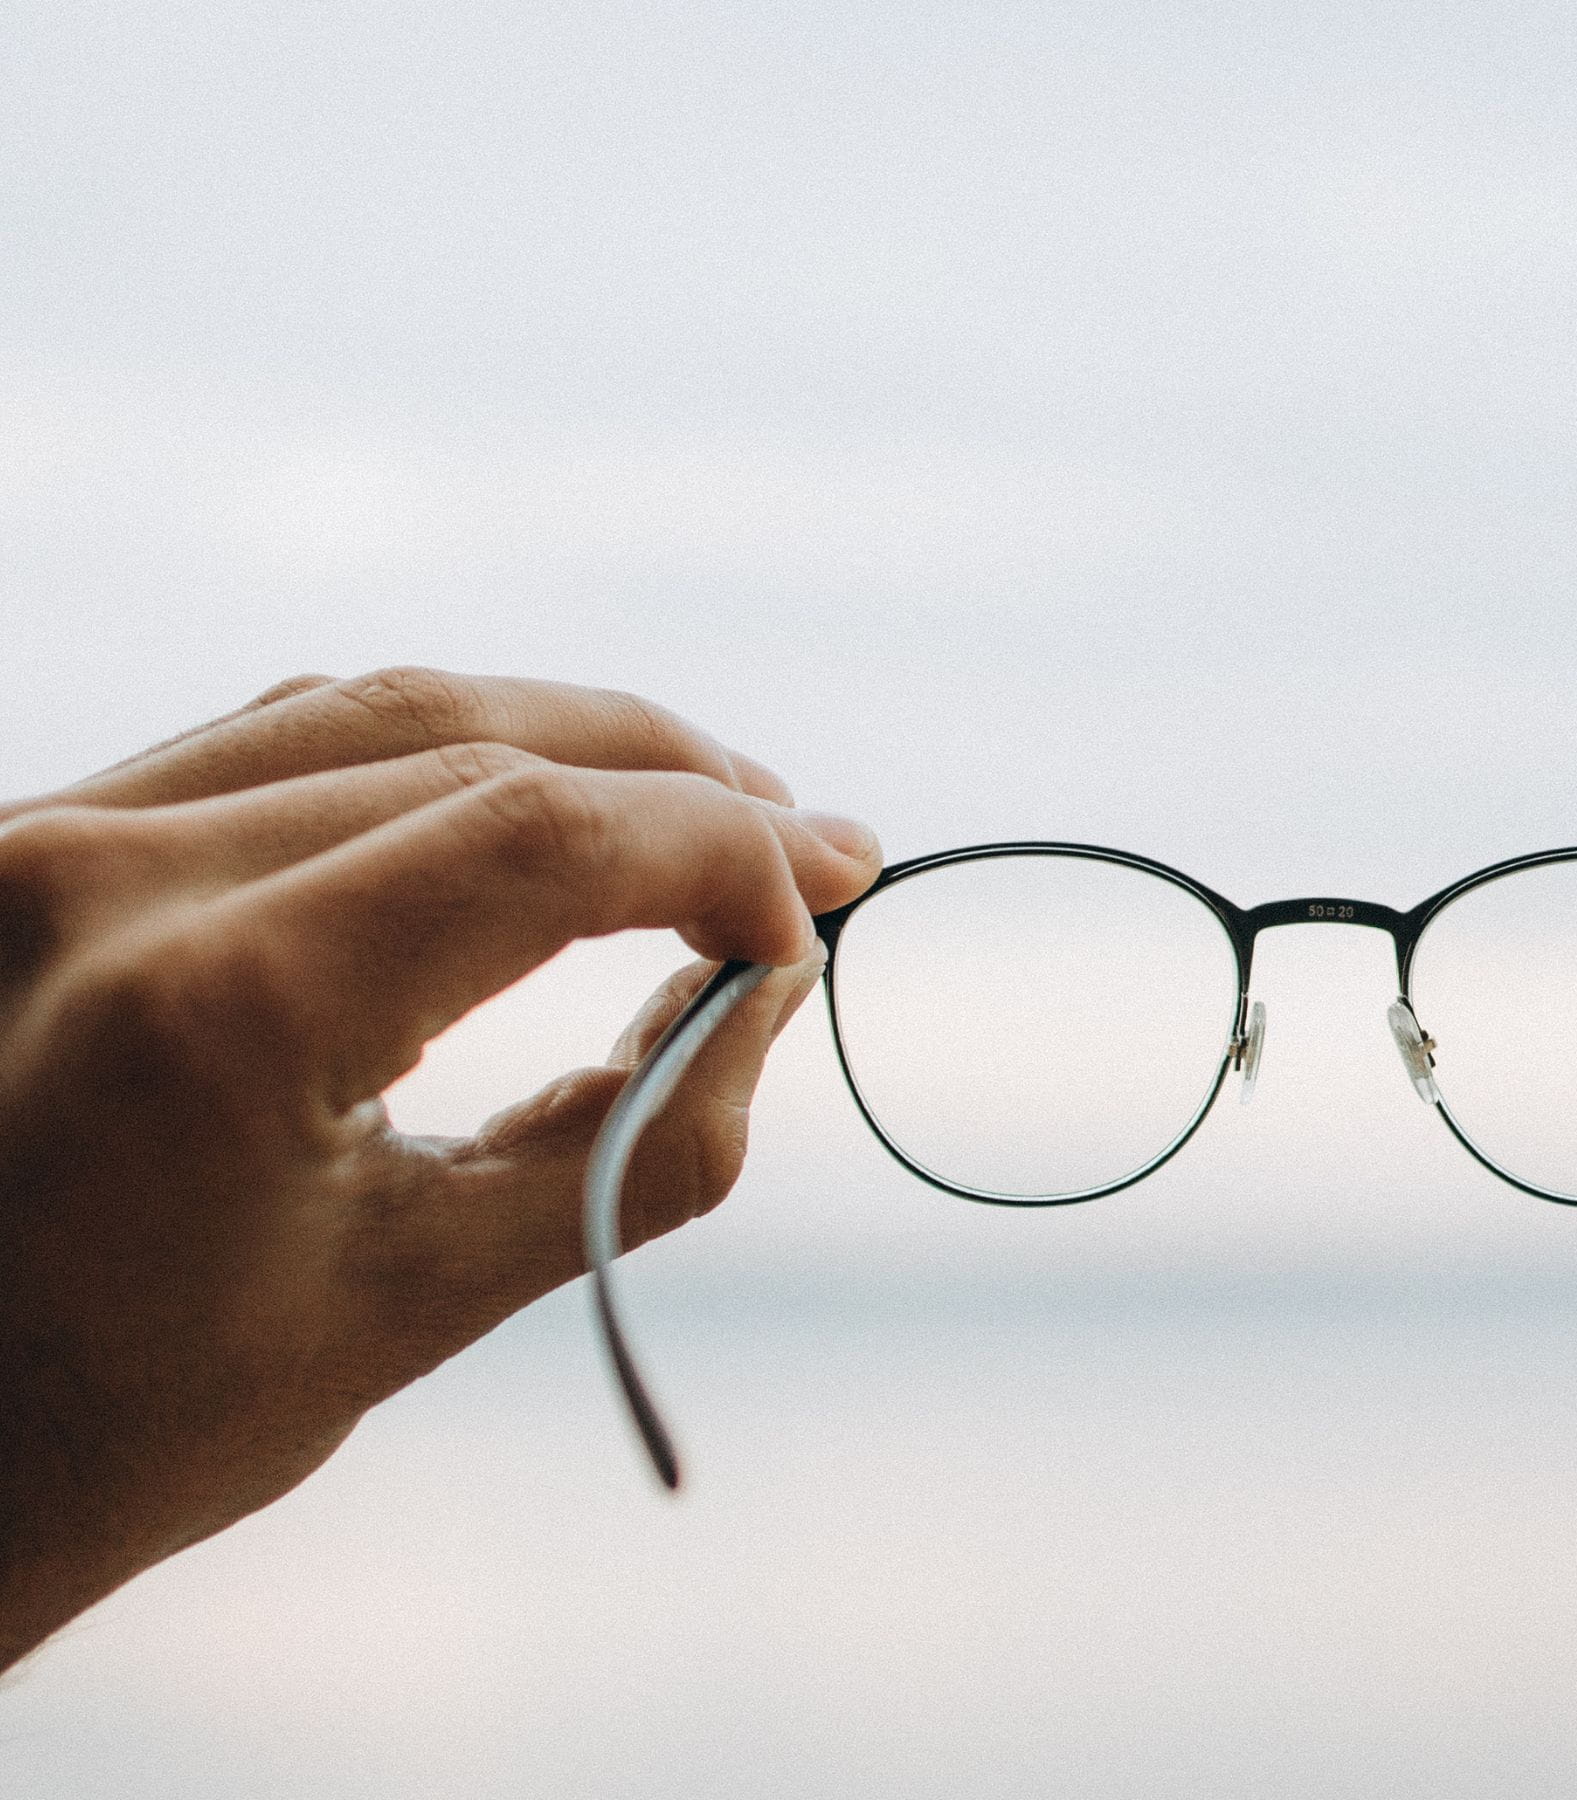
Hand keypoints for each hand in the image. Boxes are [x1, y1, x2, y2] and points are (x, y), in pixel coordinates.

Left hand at [0, 669, 879, 1668]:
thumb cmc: (137, 1422)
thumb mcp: (417, 1308)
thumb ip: (635, 1147)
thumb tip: (770, 994)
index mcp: (206, 1014)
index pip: (540, 840)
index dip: (720, 856)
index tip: (818, 918)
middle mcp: (99, 875)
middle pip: (478, 743)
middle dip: (679, 789)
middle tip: (809, 851)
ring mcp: (40, 834)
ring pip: (384, 710)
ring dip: (574, 745)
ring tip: (704, 819)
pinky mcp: (28, 831)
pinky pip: (282, 738)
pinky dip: (443, 755)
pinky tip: (539, 807)